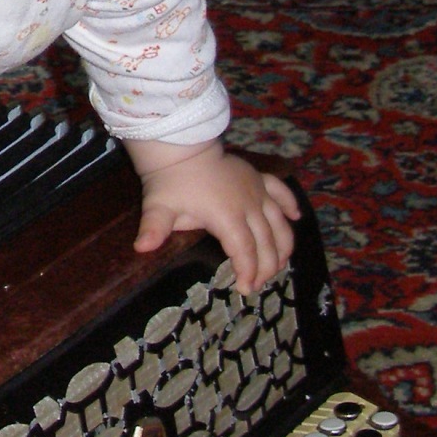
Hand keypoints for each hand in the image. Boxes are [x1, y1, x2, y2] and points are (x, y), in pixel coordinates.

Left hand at [127, 140, 299, 292]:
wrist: (181, 147)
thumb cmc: (170, 181)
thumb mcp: (159, 207)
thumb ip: (154, 229)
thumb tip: (141, 248)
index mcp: (227, 216)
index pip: (244, 251)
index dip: (248, 271)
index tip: (245, 288)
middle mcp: (249, 205)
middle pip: (266, 242)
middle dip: (266, 267)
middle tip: (258, 284)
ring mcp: (257, 190)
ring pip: (279, 222)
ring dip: (283, 245)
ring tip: (280, 265)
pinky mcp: (258, 177)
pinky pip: (281, 191)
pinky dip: (290, 204)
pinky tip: (296, 217)